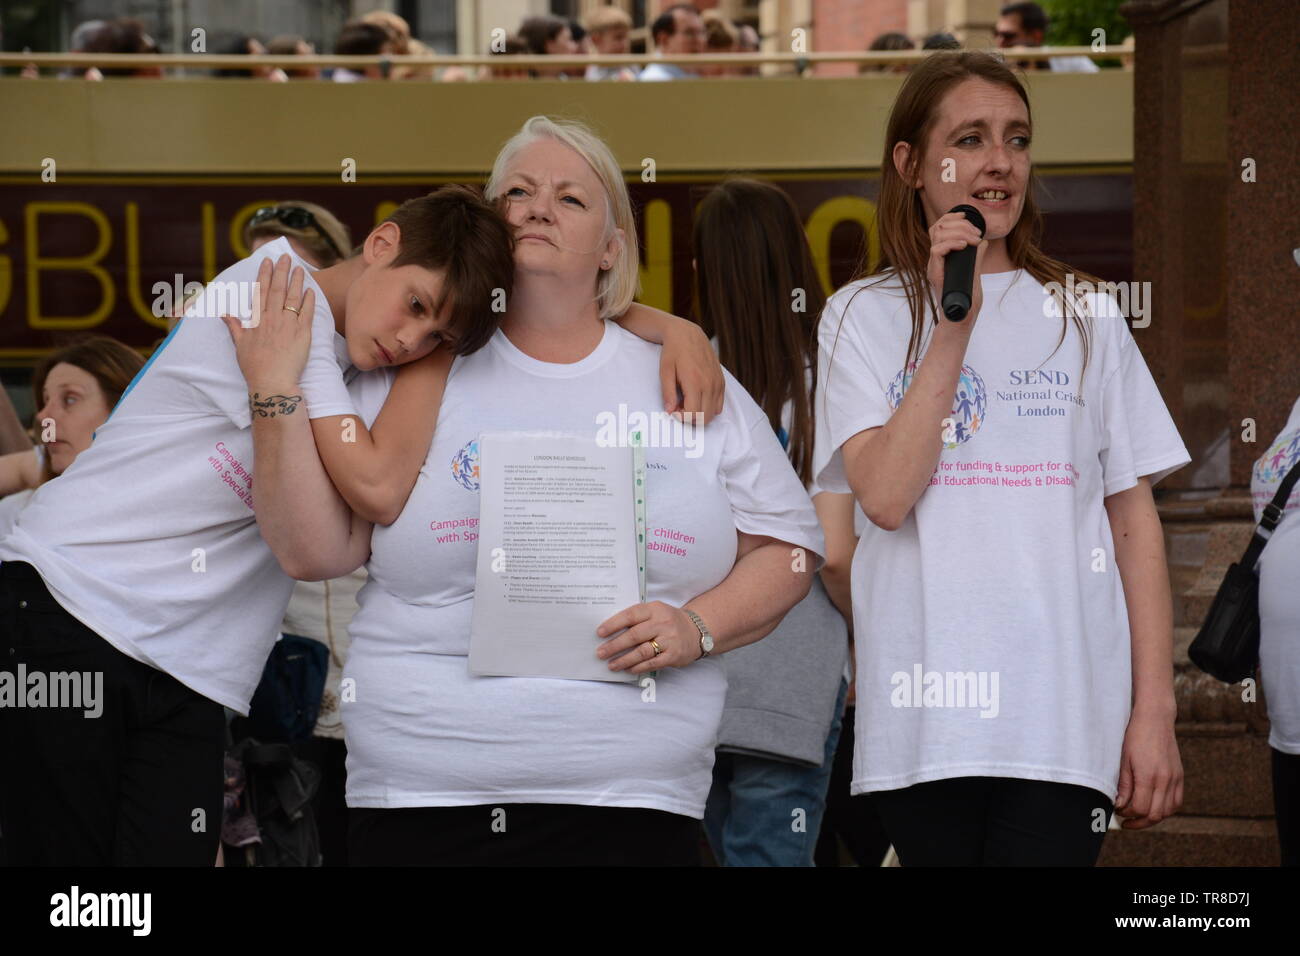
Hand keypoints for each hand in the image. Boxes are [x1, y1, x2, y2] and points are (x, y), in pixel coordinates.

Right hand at [220, 253, 313, 389]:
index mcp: (256, 320)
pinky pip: (307, 313)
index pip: (260, 291)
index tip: (267, 261)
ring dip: (296, 281)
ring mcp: (288, 325)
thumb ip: (235, 327)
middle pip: (277, 289)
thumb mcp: (240, 345)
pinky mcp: (303, 334)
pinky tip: (311, 290)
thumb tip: (225, 314)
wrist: (271, 382)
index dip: (264, 275)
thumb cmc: (254, 366)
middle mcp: (272, 319)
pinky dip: (309, 300)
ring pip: (292, 298)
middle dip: (281, 271)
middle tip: (286, 256)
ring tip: (300, 268)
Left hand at [595, 601, 701, 673]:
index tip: (599, 633)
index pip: (631, 615)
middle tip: (600, 653)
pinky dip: (638, 667)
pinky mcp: (674, 655)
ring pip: (642, 651)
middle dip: (614, 645)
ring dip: (624, 660)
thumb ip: (637, 618)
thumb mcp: (656, 612)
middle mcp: (662, 623)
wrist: (696, 631)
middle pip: (634, 635)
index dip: (613, 624)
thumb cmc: (668, 621)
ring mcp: (669, 640)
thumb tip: (610, 631)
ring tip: (611, 665)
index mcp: (655, 609)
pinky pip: (652, 663)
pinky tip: (628, 669)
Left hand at [660, 318, 724, 424]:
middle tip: (679, 408)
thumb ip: (667, 392)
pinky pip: (719, 404)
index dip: (682, 418)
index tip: (673, 410)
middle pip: (705, 418)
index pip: (693, 414)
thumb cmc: (673, 351)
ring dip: (700, 414)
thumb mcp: (665, 371)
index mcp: (694, 382)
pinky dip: (709, 407)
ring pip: (713, 413)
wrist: (687, 334)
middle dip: (691, 418)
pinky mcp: (721, 380)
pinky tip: (697, 398)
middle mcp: (709, 384)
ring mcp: (717, 382)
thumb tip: (670, 411)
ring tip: (687, 402)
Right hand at [926, 210, 987, 325]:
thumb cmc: (966, 300)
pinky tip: (965, 246)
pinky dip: (952, 244)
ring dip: (959, 231)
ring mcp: (934, 266)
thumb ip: (976, 258)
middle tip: (976, 233)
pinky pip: (936, 250)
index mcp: (942, 257)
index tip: (966, 216)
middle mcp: (935, 260)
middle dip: (959, 222)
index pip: (939, 228)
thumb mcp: (974, 273)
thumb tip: (983, 242)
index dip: (951, 217)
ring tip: (974, 239)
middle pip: (938, 227)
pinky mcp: (935, 274)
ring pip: (937, 234)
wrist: (961, 319)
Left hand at [1113, 707, 1182, 828]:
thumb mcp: (1123, 760)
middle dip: (1139, 822)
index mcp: (1149, 776)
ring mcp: (1175, 778)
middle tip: (1126, 821)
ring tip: (1138, 817)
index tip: (1118, 811)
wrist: (1155, 719)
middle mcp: (1166, 780)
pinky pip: (1177, 801)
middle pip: (1155, 814)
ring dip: (1153, 818)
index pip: (1140, 808)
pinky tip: (1154, 807)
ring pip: (1168, 811)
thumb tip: (1120, 806)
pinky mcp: (1180, 776)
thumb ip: (1123, 785)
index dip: (1127, 814)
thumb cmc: (1135, 737)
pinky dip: (1166, 809)